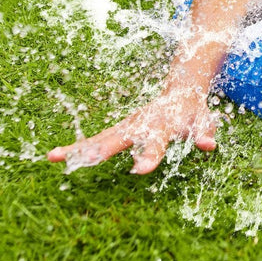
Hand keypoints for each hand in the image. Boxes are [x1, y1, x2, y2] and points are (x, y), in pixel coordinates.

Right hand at [47, 92, 219, 174]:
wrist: (181, 88)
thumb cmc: (193, 111)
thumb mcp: (204, 121)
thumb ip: (205, 133)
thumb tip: (207, 145)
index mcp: (162, 124)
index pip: (156, 142)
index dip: (149, 156)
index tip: (139, 171)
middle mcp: (139, 123)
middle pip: (117, 138)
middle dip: (99, 150)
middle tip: (81, 161)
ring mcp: (126, 126)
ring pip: (99, 138)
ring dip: (78, 148)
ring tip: (54, 157)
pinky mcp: (119, 129)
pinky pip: (96, 140)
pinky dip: (78, 148)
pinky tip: (57, 156)